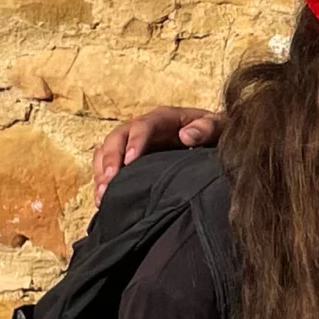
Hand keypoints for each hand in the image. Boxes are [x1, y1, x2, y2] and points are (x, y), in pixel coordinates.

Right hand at [93, 106, 220, 199]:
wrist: (211, 140)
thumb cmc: (214, 133)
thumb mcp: (217, 126)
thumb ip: (207, 128)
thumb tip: (186, 136)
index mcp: (163, 118)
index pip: (143, 126)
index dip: (134, 143)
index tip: (130, 162)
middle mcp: (142, 129)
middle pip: (117, 139)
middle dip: (110, 160)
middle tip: (108, 183)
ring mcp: (132, 144)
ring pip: (107, 152)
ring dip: (101, 173)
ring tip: (102, 196)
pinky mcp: (128, 160)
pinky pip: (107, 166)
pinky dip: (102, 181)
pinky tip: (103, 201)